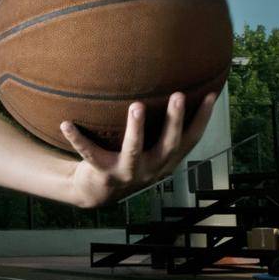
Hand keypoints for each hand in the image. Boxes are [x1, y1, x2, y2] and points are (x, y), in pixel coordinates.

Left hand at [62, 90, 218, 209]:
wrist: (98, 192)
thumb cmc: (130, 160)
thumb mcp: (151, 148)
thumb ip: (163, 127)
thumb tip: (180, 87)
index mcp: (167, 160)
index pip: (191, 139)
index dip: (203, 119)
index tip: (212, 94)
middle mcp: (152, 168)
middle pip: (168, 144)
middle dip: (175, 120)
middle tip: (179, 95)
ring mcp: (128, 173)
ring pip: (134, 151)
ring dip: (136, 129)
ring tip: (136, 106)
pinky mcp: (103, 173)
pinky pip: (90, 153)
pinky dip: (77, 139)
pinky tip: (66, 124)